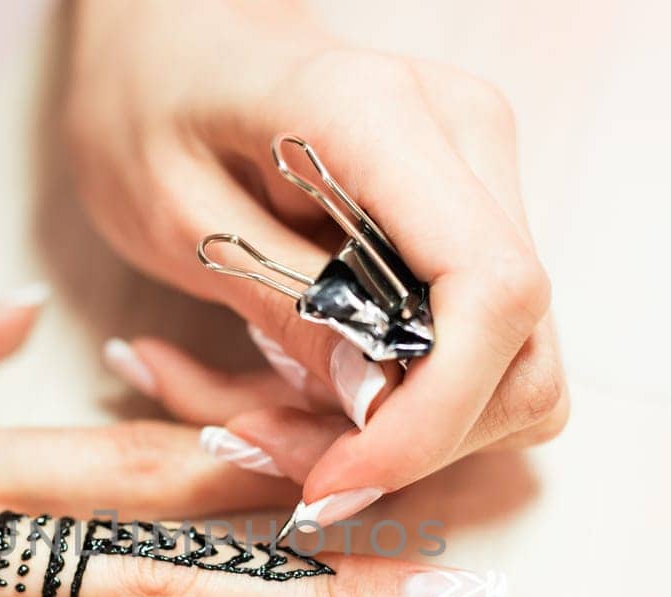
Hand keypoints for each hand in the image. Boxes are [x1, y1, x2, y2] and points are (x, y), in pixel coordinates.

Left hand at [65, 0, 566, 525]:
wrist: (178, 34)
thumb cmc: (152, 99)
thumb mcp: (171, 211)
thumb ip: (280, 303)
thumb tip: (378, 407)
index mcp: (384, 116)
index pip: (491, 294)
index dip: (432, 416)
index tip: (336, 477)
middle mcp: (468, 143)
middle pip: (517, 356)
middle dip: (401, 441)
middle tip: (264, 444)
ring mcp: (484, 184)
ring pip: (506, 375)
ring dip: (393, 432)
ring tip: (263, 414)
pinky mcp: (472, 228)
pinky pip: (471, 357)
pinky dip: (394, 404)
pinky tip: (301, 384)